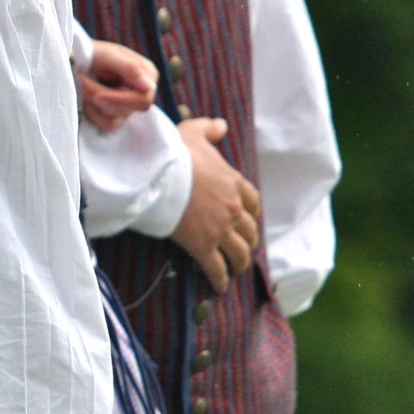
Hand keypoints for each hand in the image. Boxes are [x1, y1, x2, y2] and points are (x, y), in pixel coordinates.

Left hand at [77, 39, 157, 132]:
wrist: (77, 59)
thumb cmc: (95, 53)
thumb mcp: (110, 55)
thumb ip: (130, 68)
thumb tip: (148, 87)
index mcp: (147, 75)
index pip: (143, 99)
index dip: (119, 100)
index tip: (97, 95)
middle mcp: (141, 93)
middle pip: (127, 111)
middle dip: (101, 98)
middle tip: (82, 81)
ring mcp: (128, 107)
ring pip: (113, 120)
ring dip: (93, 103)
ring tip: (82, 84)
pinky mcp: (115, 116)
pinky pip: (105, 125)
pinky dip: (91, 112)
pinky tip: (85, 97)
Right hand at [169, 118, 260, 293]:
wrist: (160, 176)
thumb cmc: (175, 153)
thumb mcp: (194, 132)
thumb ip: (210, 129)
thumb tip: (222, 125)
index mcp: (234, 183)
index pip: (253, 201)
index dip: (252, 213)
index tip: (249, 219)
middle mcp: (233, 209)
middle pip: (250, 231)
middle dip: (249, 241)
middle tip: (244, 249)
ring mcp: (220, 229)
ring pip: (239, 252)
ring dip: (240, 263)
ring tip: (236, 270)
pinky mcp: (203, 246)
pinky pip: (217, 268)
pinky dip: (221, 280)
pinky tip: (220, 288)